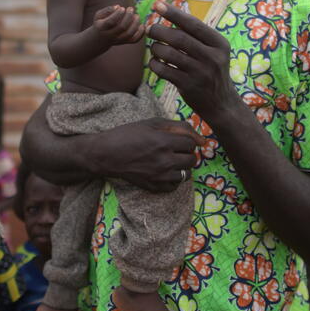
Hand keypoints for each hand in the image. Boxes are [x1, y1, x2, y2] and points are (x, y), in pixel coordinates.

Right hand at [84, 118, 202, 192]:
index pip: (192, 144)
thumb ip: (179, 127)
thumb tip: (202, 140)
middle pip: (192, 160)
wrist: (106, 154)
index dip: (187, 140)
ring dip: (182, 166)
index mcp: (164, 142)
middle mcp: (164, 160)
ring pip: (186, 174)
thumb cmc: (129, 134)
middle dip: (187, 154)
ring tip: (170, 160)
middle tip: (175, 150)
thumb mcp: (153, 123)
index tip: (177, 140)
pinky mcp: (154, 186)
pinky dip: (173, 179)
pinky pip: (175, 186)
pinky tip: (164, 171)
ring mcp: (160, 176)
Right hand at [93, 5, 145, 44]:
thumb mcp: (98, 15)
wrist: (100, 40)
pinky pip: (134, 40)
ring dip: (135, 24)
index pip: (111, 22)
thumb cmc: (100, 23)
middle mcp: (110, 35)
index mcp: (102, 27)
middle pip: (122, 27)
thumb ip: (107, 10)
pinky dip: (140, 33)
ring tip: (136, 16)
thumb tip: (118, 6)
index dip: (118, 14)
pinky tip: (142, 25)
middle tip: (130, 8)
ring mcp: (118, 40)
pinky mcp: (124, 42)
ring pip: (129, 34)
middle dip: (128, 16)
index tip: (122, 8)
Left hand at [147, 3, 237, 123]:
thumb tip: (169, 12)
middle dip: (159, 31)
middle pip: (178, 38)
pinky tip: (155, 62)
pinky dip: (154, 64)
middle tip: (149, 29)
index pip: (193, 24)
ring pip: (168, 54)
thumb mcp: (213, 51)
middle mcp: (212, 57)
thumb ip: (196, 35)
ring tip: (154, 48)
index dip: (173, 13)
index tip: (157, 4)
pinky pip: (163, 70)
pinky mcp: (188, 86)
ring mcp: (200, 73)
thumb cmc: (211, 70)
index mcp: (219, 44)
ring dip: (155, 48)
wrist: (221, 103)